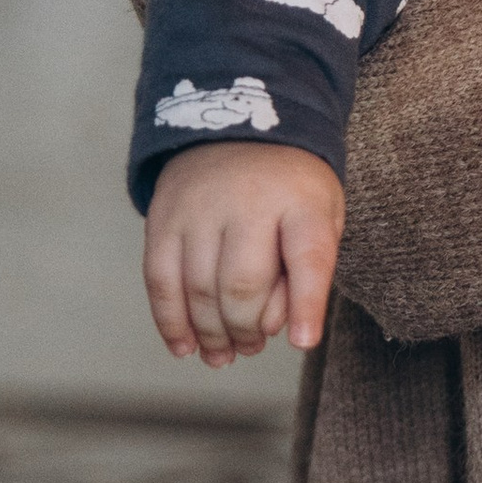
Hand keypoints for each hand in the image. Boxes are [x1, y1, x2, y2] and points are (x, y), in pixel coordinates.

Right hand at [144, 146, 345, 365]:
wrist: (237, 127)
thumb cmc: (289, 188)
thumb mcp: (321, 215)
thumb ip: (308, 268)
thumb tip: (273, 327)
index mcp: (301, 200)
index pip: (308, 256)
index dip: (306, 303)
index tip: (304, 341)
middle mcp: (247, 202)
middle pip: (242, 283)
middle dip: (246, 329)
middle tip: (252, 348)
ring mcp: (199, 208)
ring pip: (198, 288)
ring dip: (210, 334)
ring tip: (223, 355)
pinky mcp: (162, 218)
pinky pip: (160, 280)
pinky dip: (170, 321)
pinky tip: (185, 346)